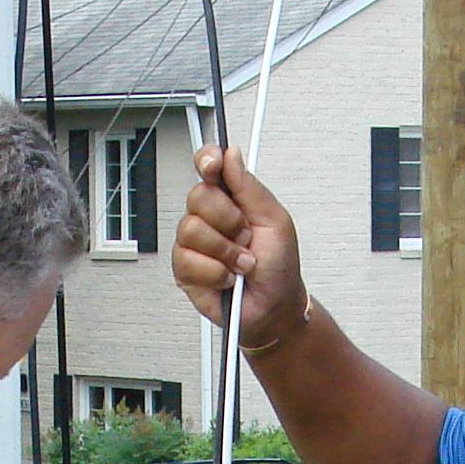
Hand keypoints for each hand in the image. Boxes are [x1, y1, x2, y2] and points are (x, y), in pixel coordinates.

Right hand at [171, 147, 312, 348]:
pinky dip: (216, 272)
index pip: (208, 167)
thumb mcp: (275, 220)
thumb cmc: (279, 267)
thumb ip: (250, 187)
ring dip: (226, 251)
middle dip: (229, 221)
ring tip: (241, 263)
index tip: (213, 165)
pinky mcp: (185, 269)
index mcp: (231, 199)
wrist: (274, 308)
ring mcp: (194, 243)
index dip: (206, 160)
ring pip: (191, 230)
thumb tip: (232, 155)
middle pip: (198, 197)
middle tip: (246, 237)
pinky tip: (228, 277)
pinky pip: (189, 260)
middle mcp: (209, 218)